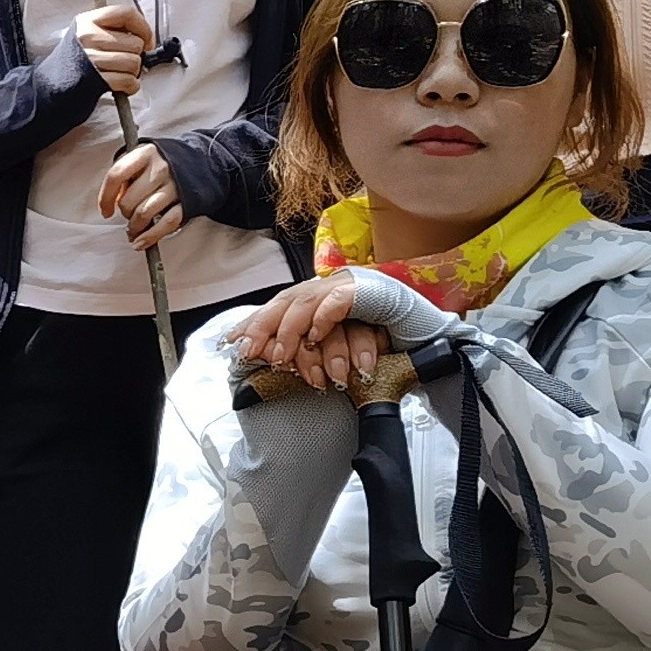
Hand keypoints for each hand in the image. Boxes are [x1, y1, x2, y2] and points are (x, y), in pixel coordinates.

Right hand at [74, 2, 154, 95]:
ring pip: (134, 62)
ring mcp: (92, 59)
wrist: (48, 87)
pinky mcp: (96, 80)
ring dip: (132, 72)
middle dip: (135, 56)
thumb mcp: (85, 35)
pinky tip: (120, 85)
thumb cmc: (72, 63)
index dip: (144, 28)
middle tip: (123, 62)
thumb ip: (111, 29)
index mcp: (88, 21)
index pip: (126, 14)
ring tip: (117, 73)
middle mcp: (89, 37)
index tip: (147, 40)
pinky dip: (130, 86)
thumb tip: (144, 36)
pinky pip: (129, 80)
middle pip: (135, 43)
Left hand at [99, 144, 180, 250]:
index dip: (106, 196)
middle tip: (126, 214)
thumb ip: (124, 176)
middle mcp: (160, 169)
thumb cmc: (160, 164)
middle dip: (124, 212)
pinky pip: (166, 224)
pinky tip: (141, 242)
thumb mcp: (139, 159)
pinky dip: (151, 237)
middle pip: (130, 199)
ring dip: (135, 227)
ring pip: (145, 213)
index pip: (117, 175)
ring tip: (133, 230)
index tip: (105, 210)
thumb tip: (114, 200)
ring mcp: (174, 187)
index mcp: (145, 154)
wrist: (197, 162)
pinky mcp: (186, 203)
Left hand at [229, 271, 392, 396]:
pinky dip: (324, 319)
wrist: (419, 330)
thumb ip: (306, 352)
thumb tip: (272, 363)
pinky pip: (338, 301)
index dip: (253, 323)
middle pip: (284, 302)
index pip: (277, 307)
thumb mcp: (333, 349)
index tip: (230, 343)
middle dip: (262, 328)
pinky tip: (316, 336)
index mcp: (315, 298)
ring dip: (290, 333)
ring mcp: (345, 288)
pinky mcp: (366, 292)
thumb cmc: (376, 341)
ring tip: (281, 358)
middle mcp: (326, 288)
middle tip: (249, 353)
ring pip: (305, 304)